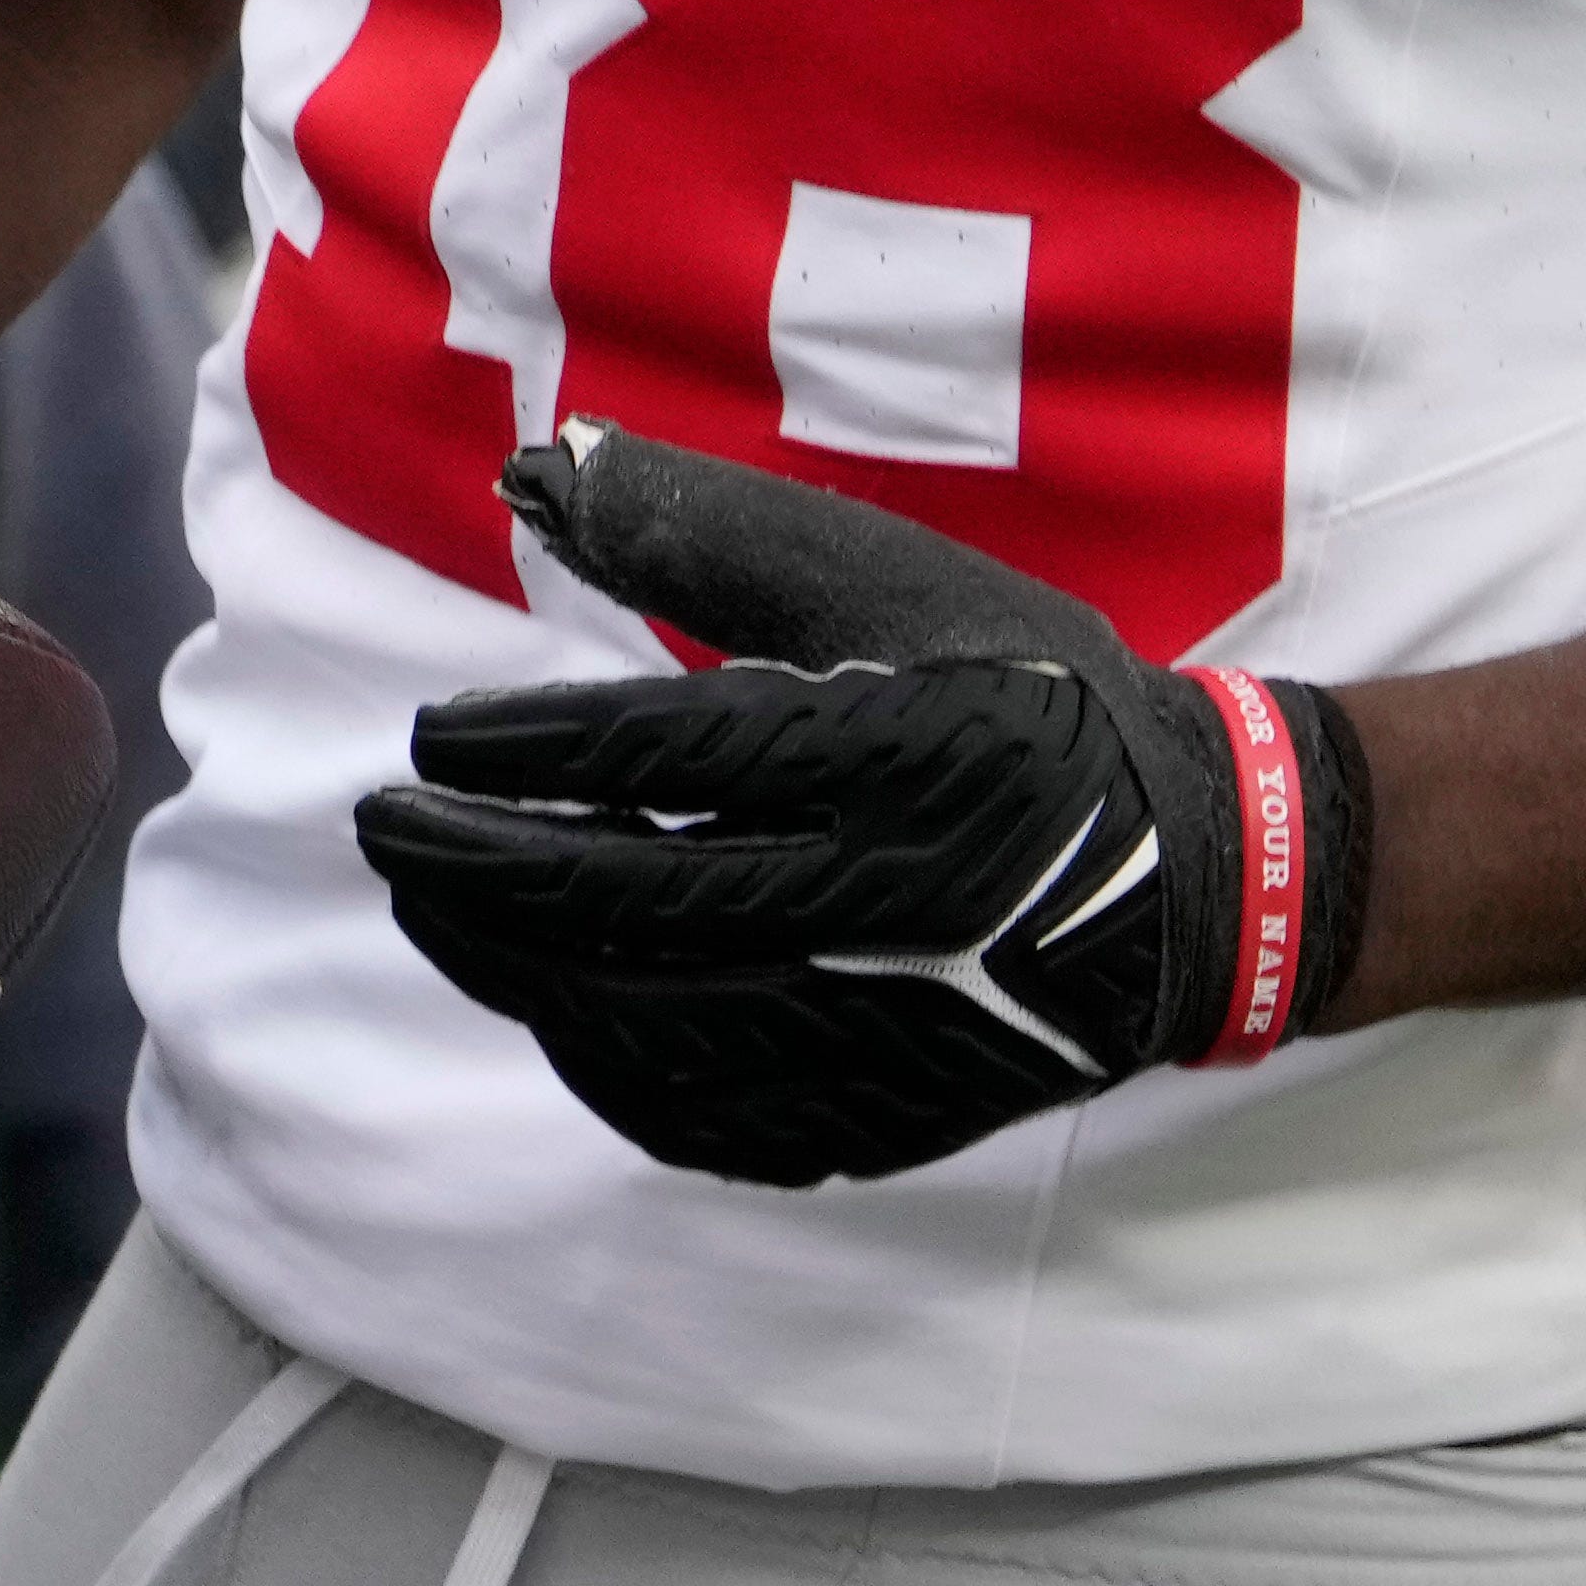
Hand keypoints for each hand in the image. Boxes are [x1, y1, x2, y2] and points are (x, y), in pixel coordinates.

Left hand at [352, 425, 1367, 1188]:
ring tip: (438, 902)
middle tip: (385, 823)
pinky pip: (698, 1115)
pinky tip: (547, 997)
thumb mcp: (895, 585)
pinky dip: (597, 1059)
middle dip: (474, 869)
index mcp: (898, 752)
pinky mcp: (883, 1116)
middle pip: (624, 909)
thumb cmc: (1032, 695)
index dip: (520, 754)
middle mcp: (889, 903)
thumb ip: (714, 534)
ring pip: (642, 1027)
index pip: (657, 764)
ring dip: (511, 969)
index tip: (429, 735)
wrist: (1200, 879)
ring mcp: (885, 1031)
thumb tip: (544, 468)